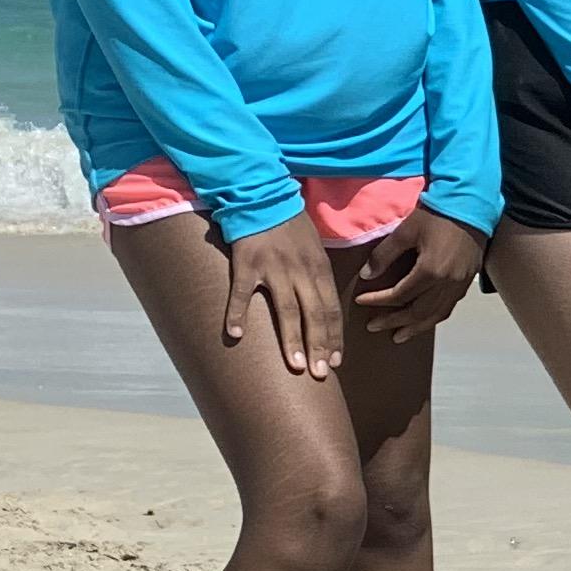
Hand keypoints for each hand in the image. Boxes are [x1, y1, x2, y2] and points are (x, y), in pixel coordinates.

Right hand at [224, 211, 343, 378]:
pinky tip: (235, 334)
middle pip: (314, 315)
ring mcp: (274, 268)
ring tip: (295, 365)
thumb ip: (319, 277)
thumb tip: (324, 308)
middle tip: (319, 374)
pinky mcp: (247, 263)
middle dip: (319, 346)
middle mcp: (301, 272)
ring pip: (287, 310)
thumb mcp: (315, 249)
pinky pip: (242, 293)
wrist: (262, 196)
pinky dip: (238, 313)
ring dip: (291, 340)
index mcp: (320, 269)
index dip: (334, 337)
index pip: (331, 309)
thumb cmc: (290, 226)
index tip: (335, 361)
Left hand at [350, 207, 484, 337]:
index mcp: (430, 272)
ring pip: (436, 314)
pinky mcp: (467, 281)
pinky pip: (448, 307)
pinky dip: (433, 317)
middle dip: (394, 321)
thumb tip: (366, 276)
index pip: (399, 295)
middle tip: (373, 327)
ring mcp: (459, 285)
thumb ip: (384, 255)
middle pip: (417, 312)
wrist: (471, 204)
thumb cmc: (436, 214)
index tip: (360, 301)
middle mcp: (446, 284)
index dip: (377, 300)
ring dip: (415, 327)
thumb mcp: (405, 231)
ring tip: (399, 335)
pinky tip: (424, 319)